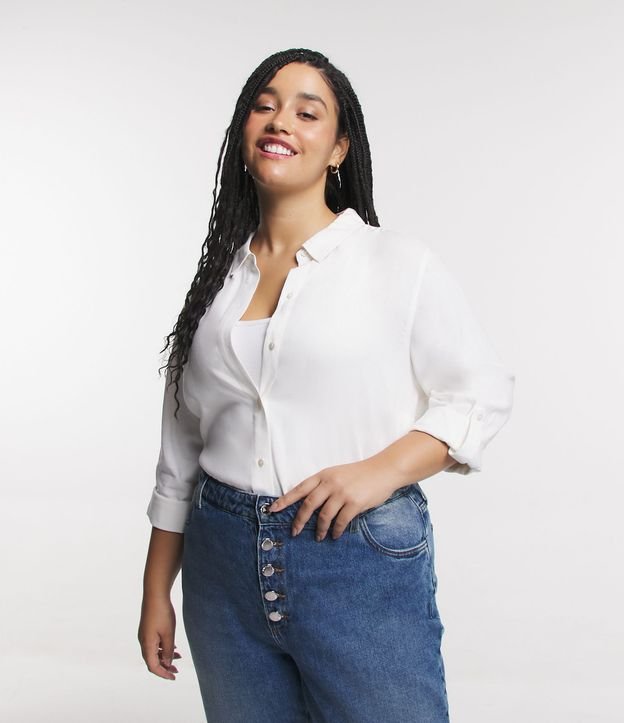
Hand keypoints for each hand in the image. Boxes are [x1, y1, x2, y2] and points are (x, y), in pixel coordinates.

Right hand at [138, 596, 181, 679]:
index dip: (163, 674)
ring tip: (179, 657)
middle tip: (176, 671)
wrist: (155, 594)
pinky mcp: (147, 628)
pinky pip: (154, 643)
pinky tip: (173, 646)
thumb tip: (167, 664)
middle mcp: (143, 641)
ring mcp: (144, 634)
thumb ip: (167, 650)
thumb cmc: (162, 613)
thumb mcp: (168, 634)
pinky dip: (163, 648)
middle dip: (164, 667)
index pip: (153, 666)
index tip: (174, 677)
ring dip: (165, 656)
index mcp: (147, 645)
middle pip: (152, 660)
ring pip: (154, 651)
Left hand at [268, 459, 399, 540]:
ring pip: (324, 516)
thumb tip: (309, 505)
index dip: (285, 500)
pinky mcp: (354, 503)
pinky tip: (335, 534)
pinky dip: (336, 530)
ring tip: (319, 537)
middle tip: (295, 532)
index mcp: (324, 475)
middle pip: (308, 504)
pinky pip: (340, 521)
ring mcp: (342, 493)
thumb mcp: (338, 474)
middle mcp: (330, 483)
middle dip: (299, 520)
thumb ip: (324, 486)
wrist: (383, 470)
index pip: (300, 488)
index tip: (272, 509)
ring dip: (320, 529)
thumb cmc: (360, 474)